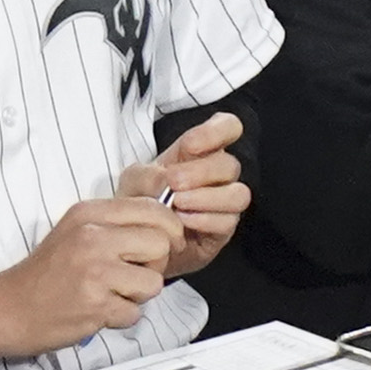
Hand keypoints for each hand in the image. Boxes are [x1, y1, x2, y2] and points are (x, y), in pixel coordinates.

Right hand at [0, 198, 180, 357]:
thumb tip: (164, 224)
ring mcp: (94, 271)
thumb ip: (115, 223)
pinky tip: (98, 310)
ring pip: (154, 282)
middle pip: (161, 244)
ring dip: (138, 295)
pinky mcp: (95, 304)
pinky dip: (120, 318)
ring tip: (111, 293)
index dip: (170, 229)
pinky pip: (134, 313)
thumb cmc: (44, 274)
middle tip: (133, 274)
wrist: (7, 308)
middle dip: (156, 265)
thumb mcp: (76, 231)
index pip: (153, 208)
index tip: (167, 243)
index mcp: (89, 213)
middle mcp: (92, 237)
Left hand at [116, 111, 249, 279]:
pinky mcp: (223, 229)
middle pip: (230, 164)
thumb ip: (148, 174)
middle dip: (200, 172)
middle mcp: (216, 175)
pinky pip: (228, 222)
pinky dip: (204, 220)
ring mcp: (223, 203)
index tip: (191, 145)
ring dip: (206, 197)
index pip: (227, 127)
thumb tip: (168, 179)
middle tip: (173, 182)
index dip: (216, 131)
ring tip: (177, 203)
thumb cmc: (141, 204)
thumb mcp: (133, 181)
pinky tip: (182, 221)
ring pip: (237, 194)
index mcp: (198, 152)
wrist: (138, 242)